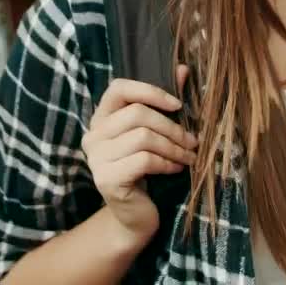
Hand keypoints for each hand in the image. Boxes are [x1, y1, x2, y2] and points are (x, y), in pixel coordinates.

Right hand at [82, 65, 194, 244]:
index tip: (178, 105)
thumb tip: (182, 69)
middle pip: (137, 114)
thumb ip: (165, 103)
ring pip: (143, 137)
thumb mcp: (155, 134)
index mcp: (101, 118)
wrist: (134, 216)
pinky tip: (176, 169)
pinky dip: (167, 163)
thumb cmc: (146, 170)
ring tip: (189, 156)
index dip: (150, 91)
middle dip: (172, 127)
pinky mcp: (106, 179)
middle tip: (193, 140)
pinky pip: (144, 160)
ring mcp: (96, 158)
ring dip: (174, 147)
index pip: (119, 88)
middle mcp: (93, 135)